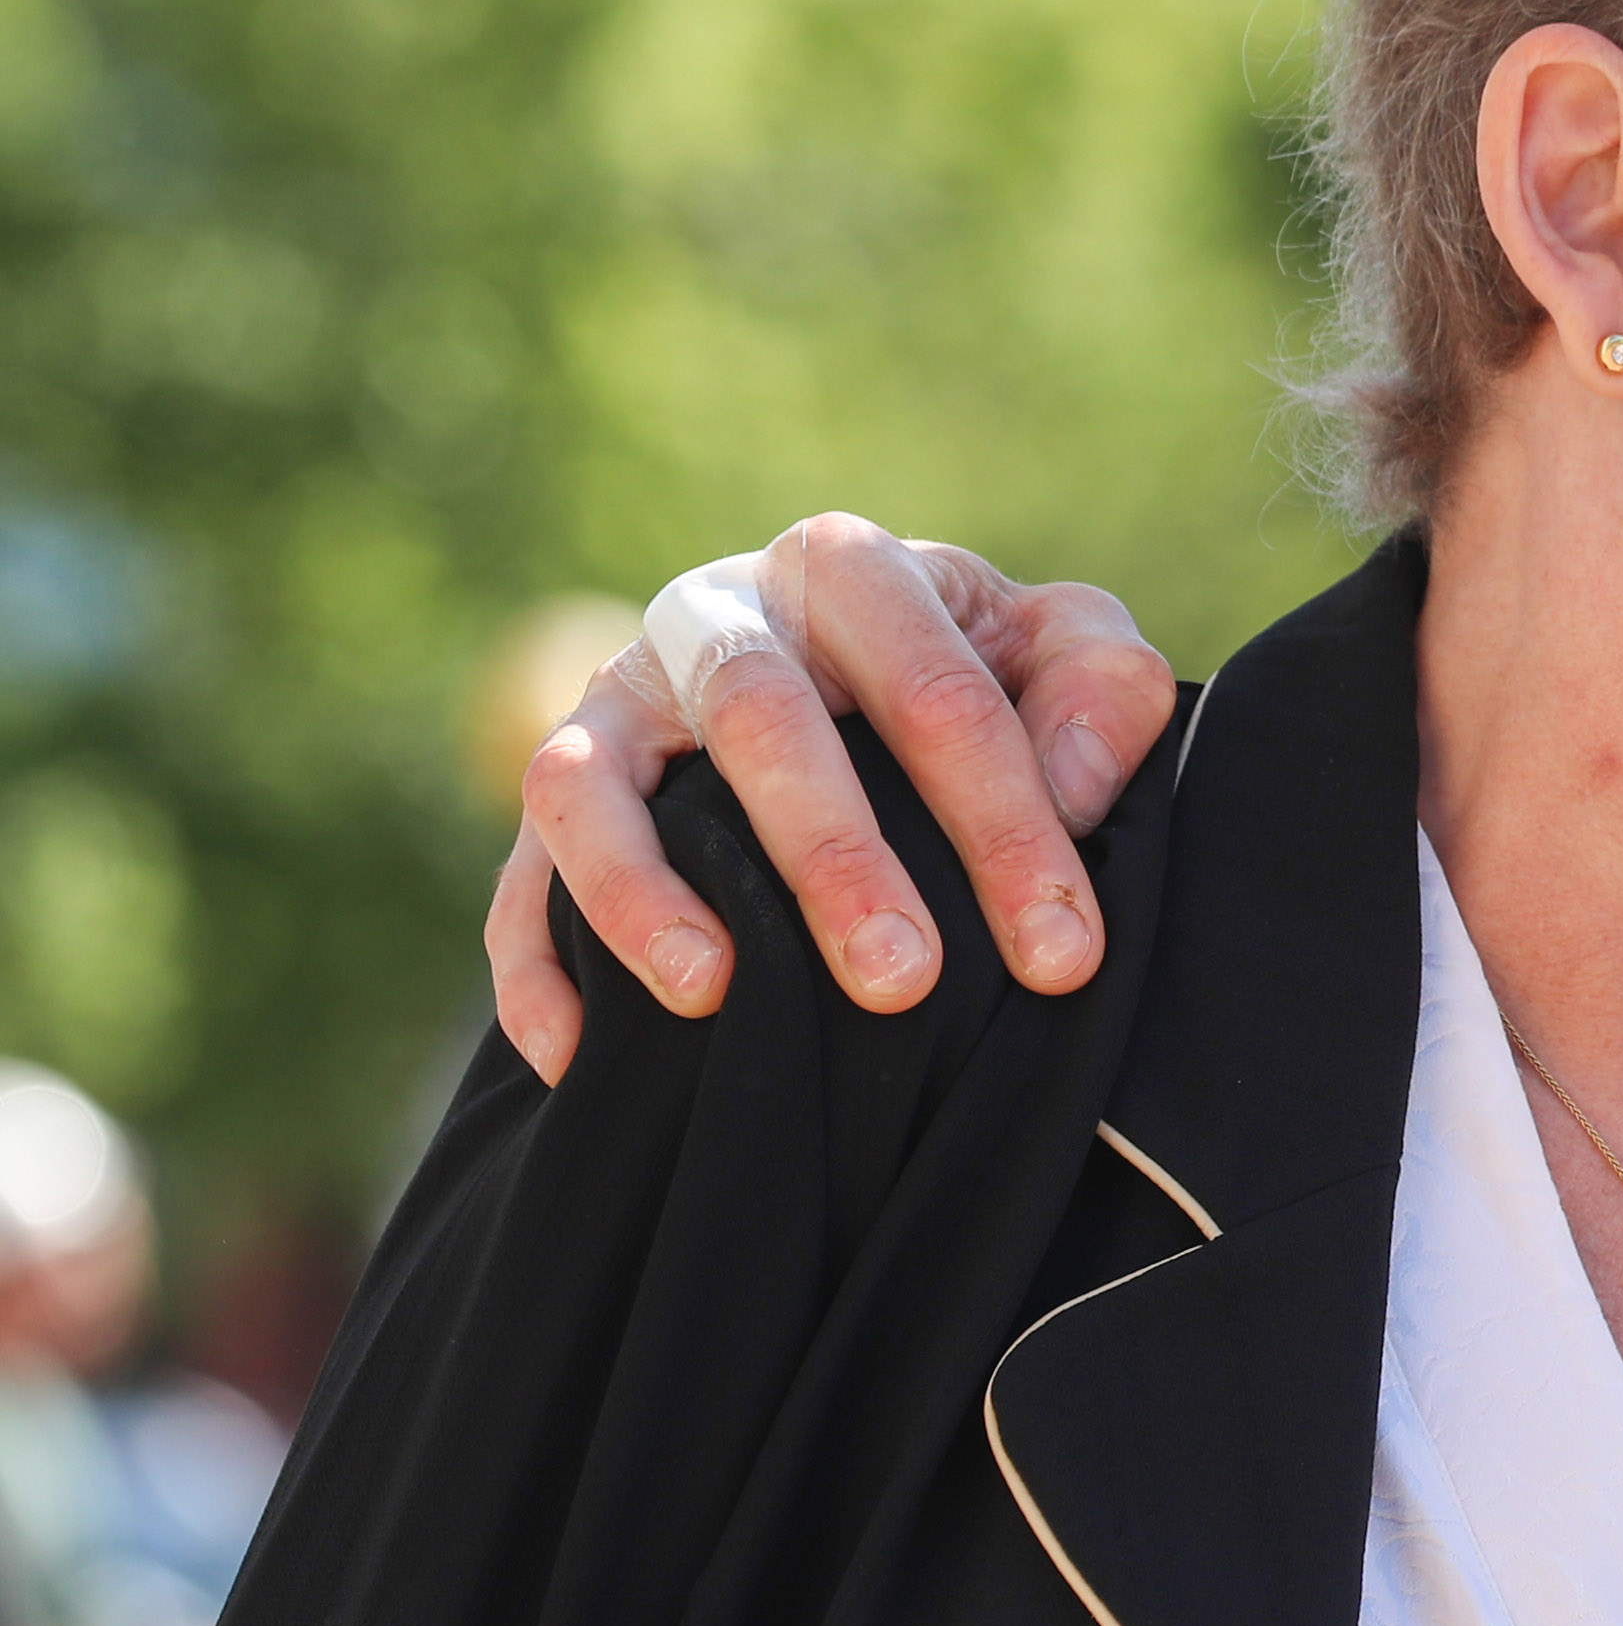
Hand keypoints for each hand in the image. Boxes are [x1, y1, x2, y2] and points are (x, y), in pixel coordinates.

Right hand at [487, 516, 1178, 1082]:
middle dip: (836, 859)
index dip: (1007, 825)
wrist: (856, 666)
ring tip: (710, 994)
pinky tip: (581, 1056)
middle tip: (901, 982)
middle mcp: (719, 614)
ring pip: (592, 778)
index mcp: (854, 569)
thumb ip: (1101, 691)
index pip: (939, 692)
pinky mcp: (560, 777)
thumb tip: (1073, 786)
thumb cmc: (984, 670)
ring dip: (642, 890)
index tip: (1061, 953)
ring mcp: (618, 694)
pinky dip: (536, 961)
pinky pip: (518, 868)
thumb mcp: (1065, 654)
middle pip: (766, 722)